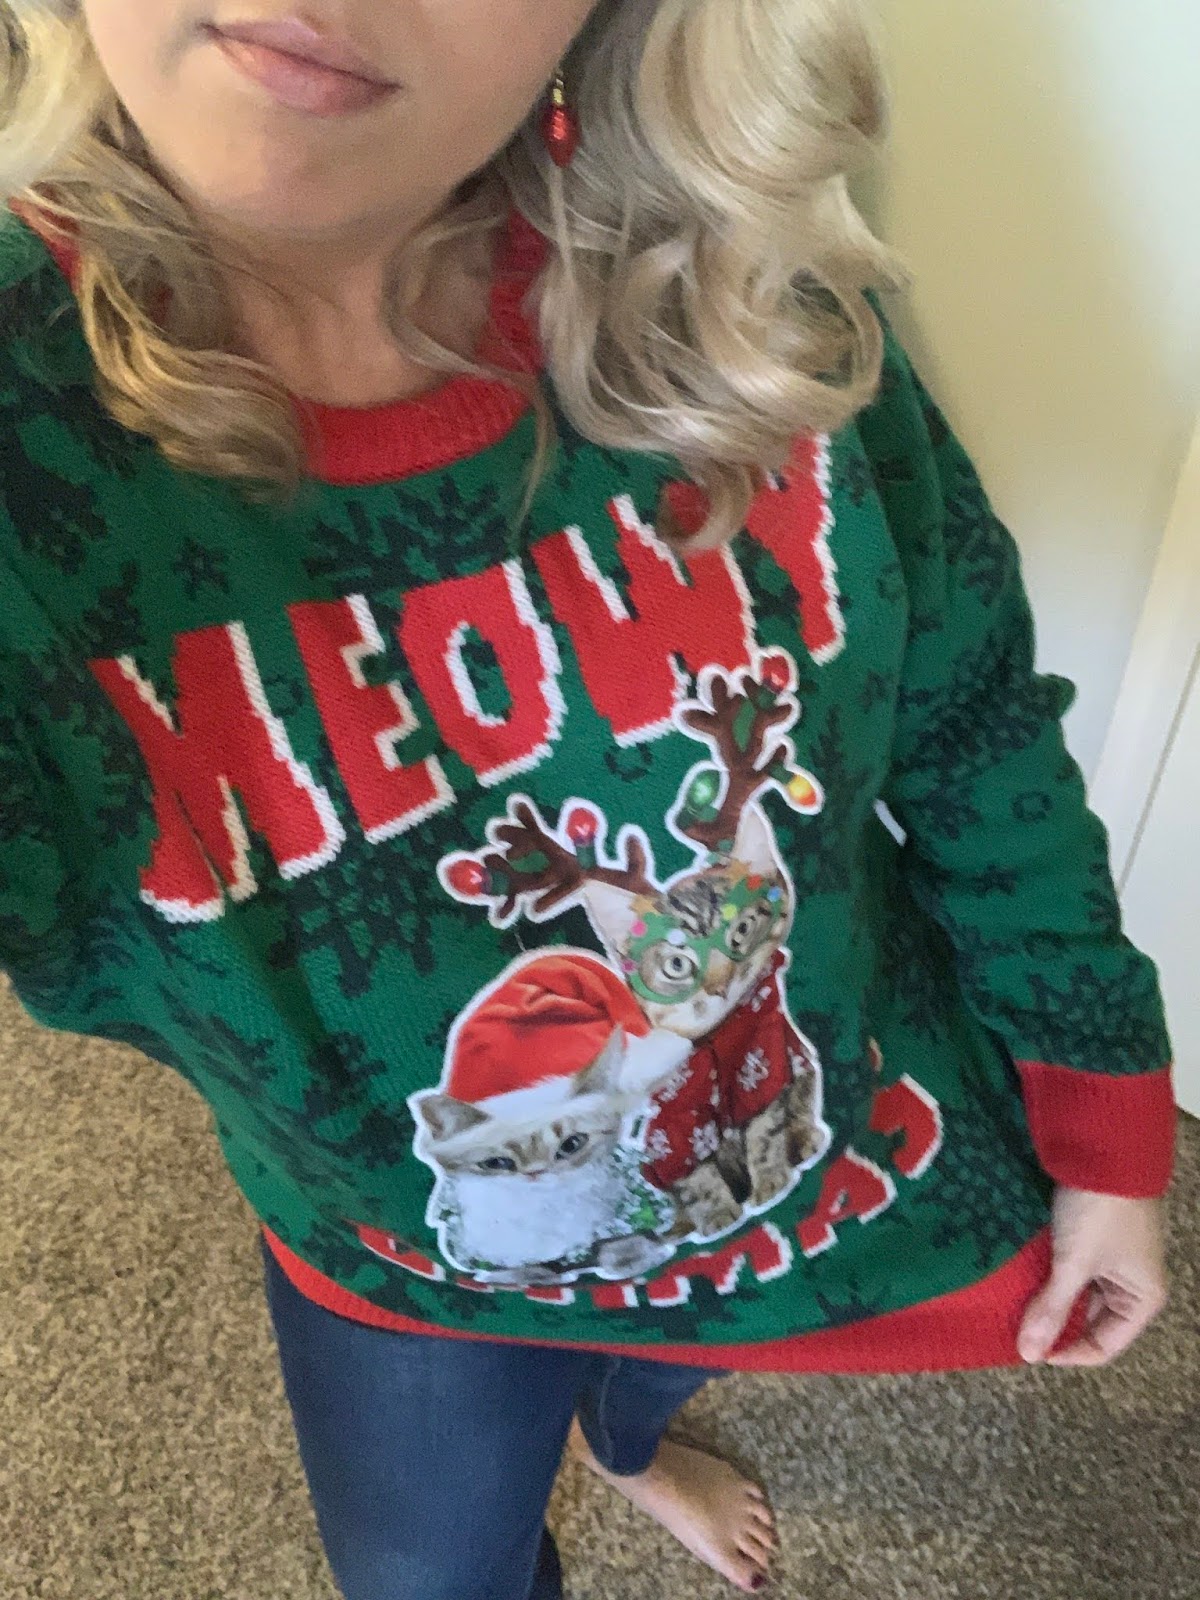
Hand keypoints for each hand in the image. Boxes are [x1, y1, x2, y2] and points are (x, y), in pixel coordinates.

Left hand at [1017, 1186, 1167, 1366]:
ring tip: (1014, 1305)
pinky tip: (1022, 1278)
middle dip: (1056, 1324)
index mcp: (1142, 1298)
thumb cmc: (1099, 1211)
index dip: (1068, 1353)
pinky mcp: (1095, 1236)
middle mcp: (1132, 1282)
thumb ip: (1052, 1308)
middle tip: (1017, 1328)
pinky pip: (1072, 1268)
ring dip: (1049, 1298)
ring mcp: (1114, 1258)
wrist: (1104, 1148)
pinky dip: (1048, 1275)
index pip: (1104, 1345)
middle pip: (1090, 1319)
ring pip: (1078, 1292)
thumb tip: (1029, 1353)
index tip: (1030, 1350)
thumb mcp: (1073, 1262)